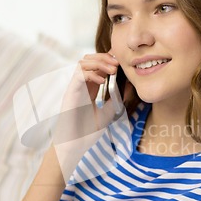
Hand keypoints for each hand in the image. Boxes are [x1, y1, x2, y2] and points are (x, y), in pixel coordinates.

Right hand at [51, 53, 121, 181]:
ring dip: (99, 62)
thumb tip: (130, 85)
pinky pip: (79, 75)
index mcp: (90, 87)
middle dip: (104, 56)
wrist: (75, 143)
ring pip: (83, 62)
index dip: (108, 58)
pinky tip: (103, 81)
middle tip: (118, 63)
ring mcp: (75, 87)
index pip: (98, 64)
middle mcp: (82, 84)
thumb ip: (117, 97)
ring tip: (112, 69)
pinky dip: (92, 74)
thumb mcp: (109, 111)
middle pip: (89, 58)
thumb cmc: (88, 130)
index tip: (122, 60)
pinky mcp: (71, 92)